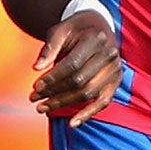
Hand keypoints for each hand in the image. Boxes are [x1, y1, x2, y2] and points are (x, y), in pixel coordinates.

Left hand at [31, 11, 119, 125]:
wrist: (97, 26)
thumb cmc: (75, 29)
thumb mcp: (60, 30)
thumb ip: (49, 48)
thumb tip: (37, 68)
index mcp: (96, 38)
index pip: (73, 64)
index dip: (54, 77)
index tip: (36, 86)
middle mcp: (109, 54)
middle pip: (79, 81)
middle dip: (54, 92)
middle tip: (34, 98)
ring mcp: (115, 69)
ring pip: (88, 93)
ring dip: (64, 103)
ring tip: (43, 108)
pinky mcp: (116, 82)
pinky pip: (103, 102)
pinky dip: (88, 114)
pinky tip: (72, 123)